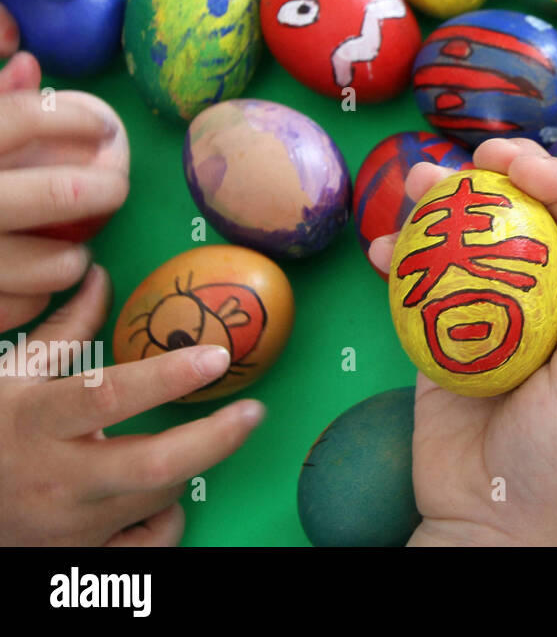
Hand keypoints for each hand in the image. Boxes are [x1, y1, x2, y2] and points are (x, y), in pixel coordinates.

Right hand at [0, 55, 128, 329]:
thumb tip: (26, 60)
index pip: (18, 121)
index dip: (72, 120)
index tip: (102, 127)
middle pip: (53, 196)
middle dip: (99, 191)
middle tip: (114, 187)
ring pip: (47, 264)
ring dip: (71, 258)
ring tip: (75, 250)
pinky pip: (17, 310)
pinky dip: (34, 300)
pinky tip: (33, 286)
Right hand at [0, 266, 265, 544]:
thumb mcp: (14, 377)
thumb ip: (66, 329)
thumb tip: (100, 277)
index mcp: (37, 422)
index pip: (106, 396)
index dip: (166, 377)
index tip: (215, 356)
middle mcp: (57, 479)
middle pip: (153, 465)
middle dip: (215, 438)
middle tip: (253, 410)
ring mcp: (71, 526)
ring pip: (160, 496)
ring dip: (189, 466)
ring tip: (190, 442)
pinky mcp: (83, 559)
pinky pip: (153, 543)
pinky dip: (171, 516)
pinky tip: (162, 495)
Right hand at [367, 137, 556, 545]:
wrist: (489, 520)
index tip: (518, 162)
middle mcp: (555, 303)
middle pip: (529, 220)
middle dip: (503, 177)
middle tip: (471, 157)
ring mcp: (498, 317)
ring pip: (474, 241)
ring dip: (444, 205)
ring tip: (415, 181)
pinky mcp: (447, 336)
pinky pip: (425, 282)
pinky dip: (402, 257)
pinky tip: (379, 246)